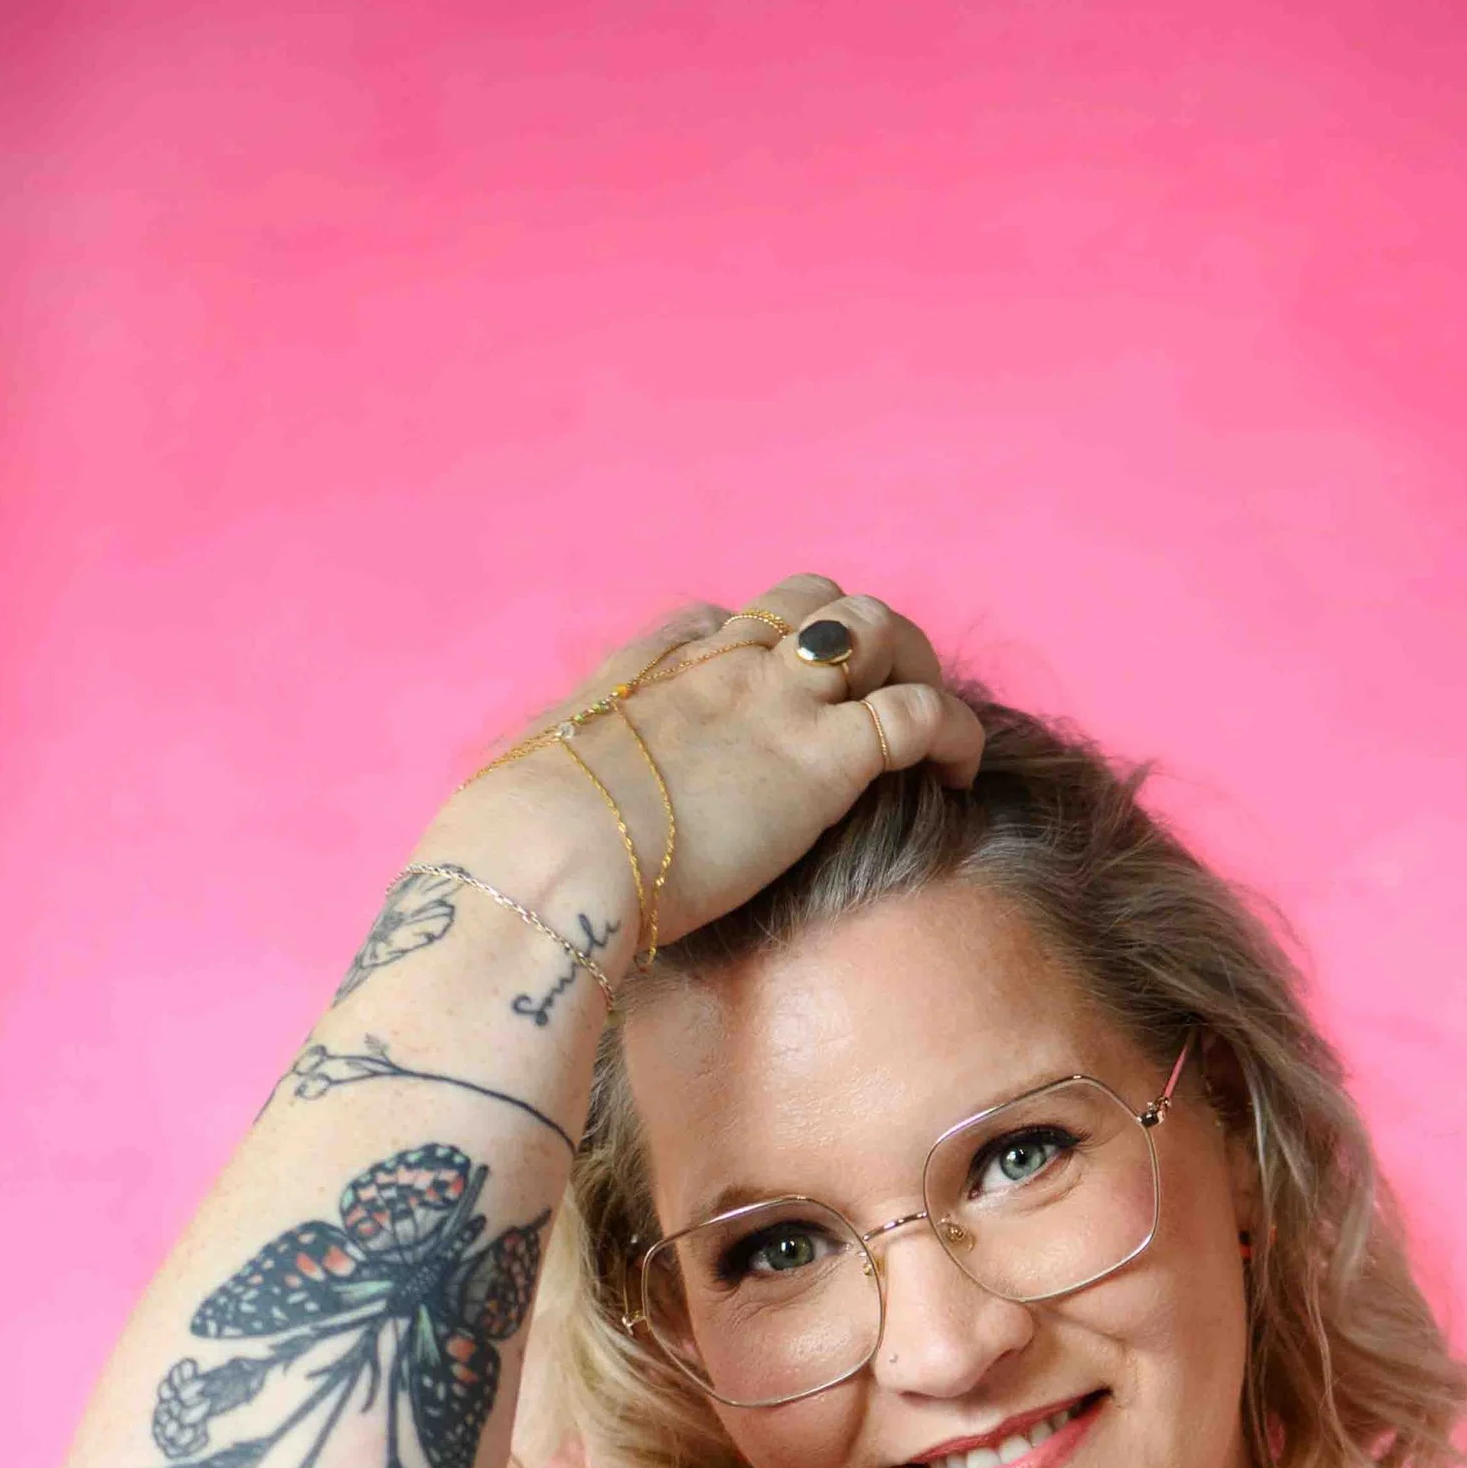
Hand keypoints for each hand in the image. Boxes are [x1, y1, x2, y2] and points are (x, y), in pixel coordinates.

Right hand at [423, 576, 987, 962]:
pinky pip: (920, 713)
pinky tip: (963, 770)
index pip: (724, 622)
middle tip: (879, 698)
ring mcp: (775, 702)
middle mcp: (716, 666)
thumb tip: (504, 835)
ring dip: (916, 663)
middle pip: (812, 602)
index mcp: (643, 670)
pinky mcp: (823, 758)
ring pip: (879, 629)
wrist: (543, 865)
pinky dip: (954, 729)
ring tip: (935, 727)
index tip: (780, 697)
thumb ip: (538, 802)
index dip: (765, 649)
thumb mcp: (515, 805)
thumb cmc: (510, 854)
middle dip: (855, 637)